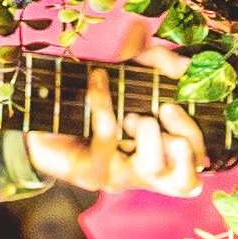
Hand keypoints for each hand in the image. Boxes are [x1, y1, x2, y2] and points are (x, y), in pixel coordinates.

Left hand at [28, 46, 205, 201]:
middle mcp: (143, 176)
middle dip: (185, 138)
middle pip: (185, 180)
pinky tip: (98, 79)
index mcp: (160, 159)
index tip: (177, 107)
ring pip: (152, 167)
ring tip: (135, 114)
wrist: (39, 125)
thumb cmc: (92, 106)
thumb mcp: (128, 79)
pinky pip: (108, 137)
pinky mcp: (90, 172)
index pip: (194, 170)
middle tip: (166, 109)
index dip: (198, 144)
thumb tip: (177, 58)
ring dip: (151, 134)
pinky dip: (105, 103)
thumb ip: (155, 64)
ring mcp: (118, 177)